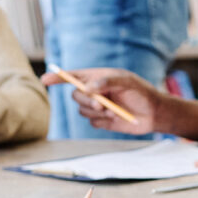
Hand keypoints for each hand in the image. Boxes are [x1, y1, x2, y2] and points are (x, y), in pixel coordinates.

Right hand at [40, 68, 160, 133]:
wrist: (153, 113)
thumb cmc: (141, 92)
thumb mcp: (127, 82)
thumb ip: (106, 82)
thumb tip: (87, 88)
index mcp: (97, 77)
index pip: (73, 76)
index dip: (57, 77)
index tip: (45, 79)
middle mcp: (94, 91)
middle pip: (76, 95)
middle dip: (87, 101)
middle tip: (102, 105)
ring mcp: (96, 106)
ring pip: (82, 110)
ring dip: (97, 112)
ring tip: (115, 111)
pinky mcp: (101, 120)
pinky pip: (92, 121)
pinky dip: (102, 121)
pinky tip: (116, 117)